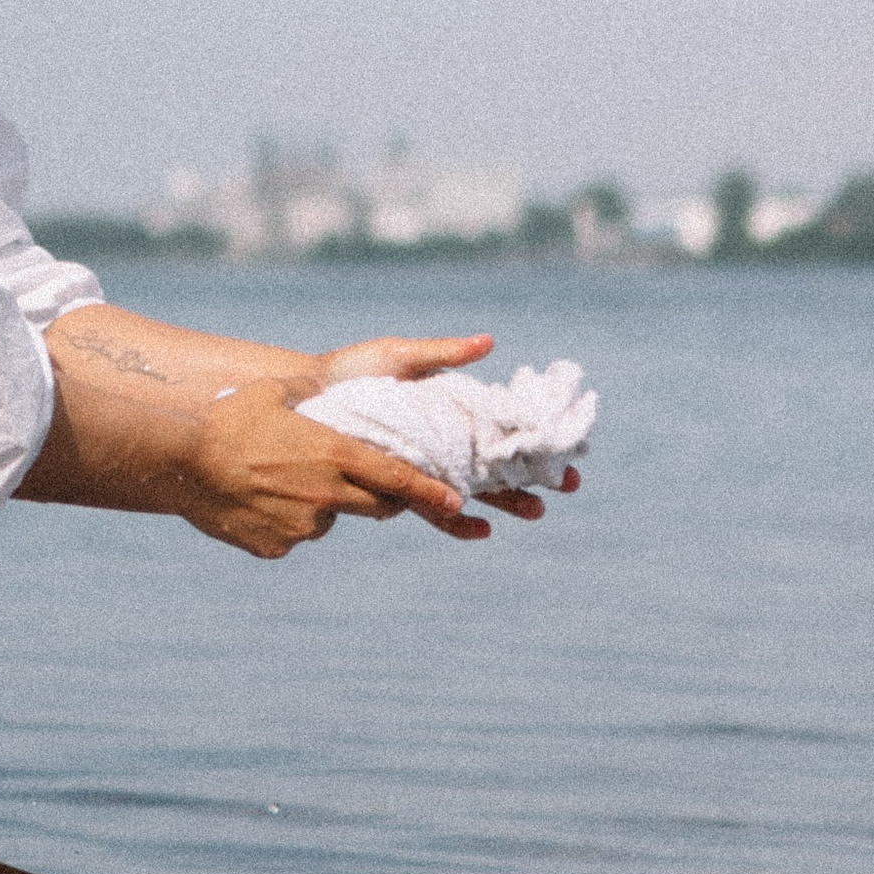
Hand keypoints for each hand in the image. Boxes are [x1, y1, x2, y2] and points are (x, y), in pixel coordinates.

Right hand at [168, 376, 484, 560]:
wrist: (179, 460)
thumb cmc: (227, 417)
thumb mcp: (274, 392)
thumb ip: (307, 392)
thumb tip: (318, 381)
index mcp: (334, 454)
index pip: (397, 478)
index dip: (431, 491)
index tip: (456, 501)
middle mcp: (326, 494)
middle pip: (377, 506)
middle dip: (380, 498)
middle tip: (358, 482)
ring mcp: (302, 526)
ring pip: (328, 519)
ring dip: (319, 505)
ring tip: (275, 482)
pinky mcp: (277, 547)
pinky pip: (291, 535)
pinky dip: (283, 522)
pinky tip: (253, 502)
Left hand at [303, 332, 580, 522]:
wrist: (306, 397)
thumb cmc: (354, 371)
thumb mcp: (401, 356)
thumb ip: (445, 353)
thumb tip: (490, 342)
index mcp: (449, 414)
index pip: (502, 432)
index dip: (534, 443)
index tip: (567, 450)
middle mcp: (441, 444)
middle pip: (496, 466)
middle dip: (533, 477)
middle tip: (566, 487)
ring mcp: (422, 466)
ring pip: (472, 490)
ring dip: (505, 502)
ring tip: (534, 512)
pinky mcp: (398, 482)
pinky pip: (431, 506)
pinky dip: (456, 519)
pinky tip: (479, 530)